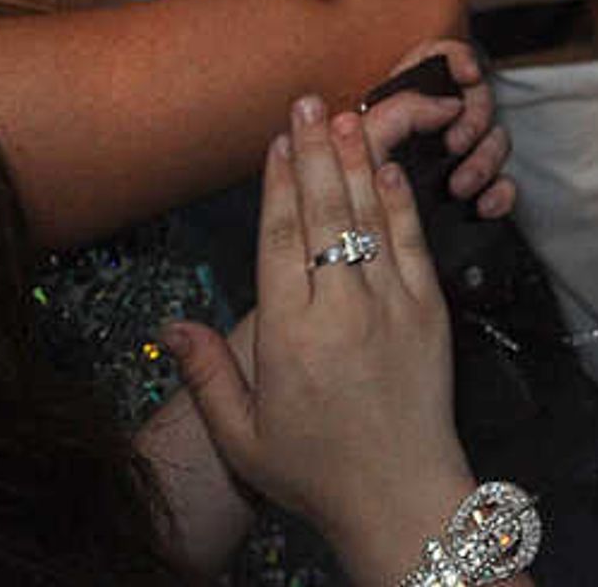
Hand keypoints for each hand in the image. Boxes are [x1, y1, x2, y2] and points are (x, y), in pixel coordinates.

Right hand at [163, 96, 471, 586]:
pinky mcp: (431, 310)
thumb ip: (206, 375)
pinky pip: (413, 242)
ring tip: (348, 114)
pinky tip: (388, 168)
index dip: (280, 184)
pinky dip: (400, 201)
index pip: (282, 240)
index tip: (277, 140)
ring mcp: (391, 304)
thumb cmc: (313, 469)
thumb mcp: (242, 436)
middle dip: (316, 152)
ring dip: (358, 161)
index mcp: (290, 336)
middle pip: (326, 213)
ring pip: (371, 217)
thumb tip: (167, 326)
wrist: (399, 495)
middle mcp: (341, 309)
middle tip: (309, 102)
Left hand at [358, 37, 515, 222]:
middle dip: (472, 117)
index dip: (456, 58)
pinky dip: (500, 192)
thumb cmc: (349, 200)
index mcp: (401, 104)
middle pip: (476, 96)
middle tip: (454, 144)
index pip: (437, 60)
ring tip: (460, 186)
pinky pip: (505, 183)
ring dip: (484, 159)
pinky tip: (484, 206)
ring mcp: (457, 159)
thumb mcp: (361, 148)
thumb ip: (391, 114)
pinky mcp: (474, 193)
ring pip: (495, 138)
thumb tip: (439, 107)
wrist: (362, 263)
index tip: (467, 72)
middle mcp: (433, 126)